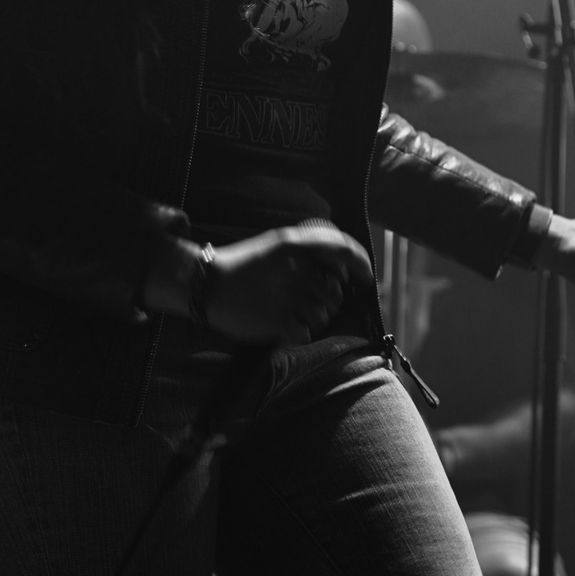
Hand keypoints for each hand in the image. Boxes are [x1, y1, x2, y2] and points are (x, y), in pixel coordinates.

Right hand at [171, 221, 371, 344]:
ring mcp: (285, 296)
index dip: (361, 264)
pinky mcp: (275, 321)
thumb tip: (344, 265)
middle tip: (313, 301)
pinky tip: (288, 327)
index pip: (343, 250)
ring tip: (297, 314)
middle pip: (335, 293)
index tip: (367, 278)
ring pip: (323, 316)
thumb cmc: (245, 263)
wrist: (207, 282)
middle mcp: (294, 269)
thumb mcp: (278, 242)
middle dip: (330, 301)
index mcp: (295, 245)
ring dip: (316, 319)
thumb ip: (310, 247)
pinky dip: (301, 334)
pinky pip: (305, 333)